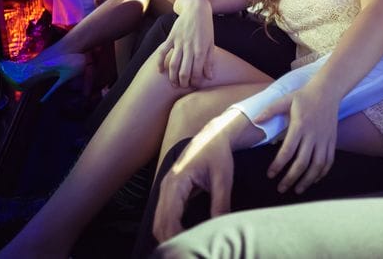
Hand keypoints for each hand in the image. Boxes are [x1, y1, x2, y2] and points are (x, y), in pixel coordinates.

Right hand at [153, 127, 233, 242]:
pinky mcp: (171, 192)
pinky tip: (185, 237)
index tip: (192, 249)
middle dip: (172, 242)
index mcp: (177, 181)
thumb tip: (220, 227)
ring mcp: (166, 189)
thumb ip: (220, 203)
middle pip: (159, 224)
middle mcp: (167, 186)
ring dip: (169, 237)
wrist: (213, 135)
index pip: (170, 219)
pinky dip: (171, 229)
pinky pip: (164, 216)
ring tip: (187, 249)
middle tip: (189, 253)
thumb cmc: (217, 153)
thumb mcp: (223, 178)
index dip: (178, 238)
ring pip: (159, 222)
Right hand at [155, 0, 214, 87]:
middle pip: (184, 71)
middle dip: (183, 83)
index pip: (197, 72)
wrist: (197, 8)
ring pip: (173, 64)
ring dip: (172, 77)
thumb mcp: (211, 43)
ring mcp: (179, 42)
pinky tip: (160, 71)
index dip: (195, 82)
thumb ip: (209, 61)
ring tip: (173, 84)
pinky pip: (162, 51)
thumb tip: (209, 77)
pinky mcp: (171, 37)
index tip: (194, 86)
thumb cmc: (206, 27)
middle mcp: (189, 47)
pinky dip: (159, 62)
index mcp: (201, 50)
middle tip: (183, 87)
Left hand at [255, 85, 339, 193]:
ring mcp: (324, 139)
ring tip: (297, 189)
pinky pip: (329, 161)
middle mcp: (313, 134)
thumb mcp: (285, 99)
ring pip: (317, 165)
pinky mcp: (332, 141)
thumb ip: (270, 110)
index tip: (270, 174)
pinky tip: (313, 179)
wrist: (328, 91)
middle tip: (281, 188)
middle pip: (302, 162)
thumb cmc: (304, 96)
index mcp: (300, 125)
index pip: (288, 150)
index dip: (278, 165)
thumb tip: (255, 120)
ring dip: (307, 180)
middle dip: (291, 178)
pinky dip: (322, 173)